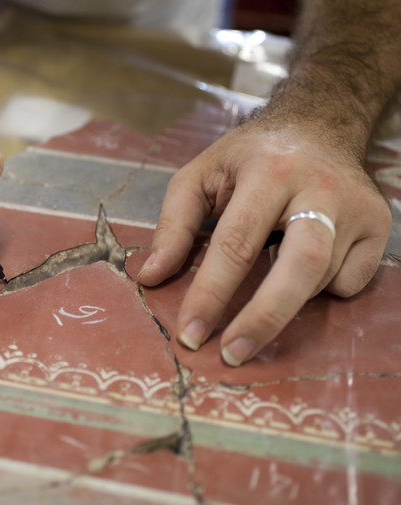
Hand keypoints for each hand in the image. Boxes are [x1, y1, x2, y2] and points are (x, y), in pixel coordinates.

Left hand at [138, 120, 390, 365]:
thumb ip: (174, 225)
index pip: (236, 243)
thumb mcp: (200, 175)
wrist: (318, 126)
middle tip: (232, 355)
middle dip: (264, 319)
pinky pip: (348, 282)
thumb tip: (150, 277)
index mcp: (268, 172)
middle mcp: (320, 188)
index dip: (211, 294)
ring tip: (264, 282)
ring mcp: (358, 209)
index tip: (190, 334)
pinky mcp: (380, 227)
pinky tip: (299, 265)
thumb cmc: (250, 157)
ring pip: (322, 278)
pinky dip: (318, 289)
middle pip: (300, 267)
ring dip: (284, 297)